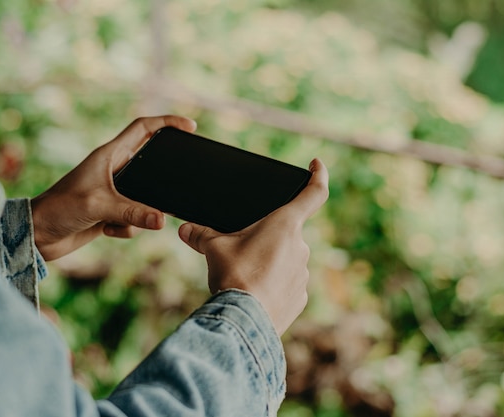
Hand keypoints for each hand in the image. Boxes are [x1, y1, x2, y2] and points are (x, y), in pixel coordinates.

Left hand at [32, 116, 196, 260]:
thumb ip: (133, 212)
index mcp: (109, 155)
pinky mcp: (110, 212)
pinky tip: (105, 230)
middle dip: (160, 180)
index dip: (167, 123)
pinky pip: (134, 219)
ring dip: (138, 215)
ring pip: (144, 200)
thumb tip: (162, 219)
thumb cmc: (59, 209)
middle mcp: (113, 170)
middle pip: (150, 166)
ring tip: (115, 221)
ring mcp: (113, 192)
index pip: (143, 129)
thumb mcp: (99, 206)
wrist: (37, 235)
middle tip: (174, 187)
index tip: (190, 127)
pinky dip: (125, 227)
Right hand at [178, 158, 328, 335]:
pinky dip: (272, 284)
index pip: (313, 193)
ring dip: (269, 262)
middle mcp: (300, 246)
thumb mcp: (214, 249)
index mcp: (285, 224)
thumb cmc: (234, 277)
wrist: (242, 321)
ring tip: (244, 275)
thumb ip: (201, 235)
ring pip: (286, 259)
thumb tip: (186, 229)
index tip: (316, 165)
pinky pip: (287, 283)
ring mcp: (302, 273)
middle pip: (287, 232)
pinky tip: (253, 292)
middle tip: (242, 249)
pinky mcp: (300, 297)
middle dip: (266, 237)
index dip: (317, 175)